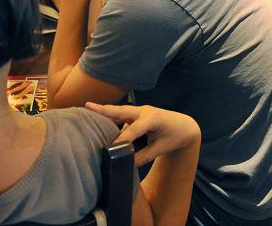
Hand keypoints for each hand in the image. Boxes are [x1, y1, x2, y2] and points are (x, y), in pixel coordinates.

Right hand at [85, 102, 200, 167]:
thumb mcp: (161, 148)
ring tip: (87, 109)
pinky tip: (98, 118)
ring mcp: (140, 111)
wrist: (184, 126)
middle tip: (87, 106)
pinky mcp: (137, 114)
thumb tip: (127, 164)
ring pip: (120, 111)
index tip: (110, 148)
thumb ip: (144, 156)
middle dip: (104, 110)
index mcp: (153, 119)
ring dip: (104, 111)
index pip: (134, 130)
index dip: (122, 139)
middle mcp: (145, 111)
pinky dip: (110, 115)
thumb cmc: (175, 136)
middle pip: (122, 111)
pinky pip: (122, 115)